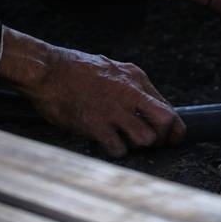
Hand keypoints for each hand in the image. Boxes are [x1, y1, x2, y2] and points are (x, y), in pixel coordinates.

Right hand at [2, 36, 185, 158]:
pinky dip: (115, 151)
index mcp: (135, 78)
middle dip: (161, 139)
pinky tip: (105, 142)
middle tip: (148, 144)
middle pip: (165, 123)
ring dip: (137, 146)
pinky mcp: (96, 124)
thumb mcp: (112, 69)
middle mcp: (129, 92)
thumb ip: (132, 87)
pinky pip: (118, 149)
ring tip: (123, 140)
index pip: (168, 109)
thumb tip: (148, 108)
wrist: (47, 70)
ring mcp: (113, 109)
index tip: (170, 139)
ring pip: (145, 139)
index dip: (172, 130)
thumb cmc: (76, 70)